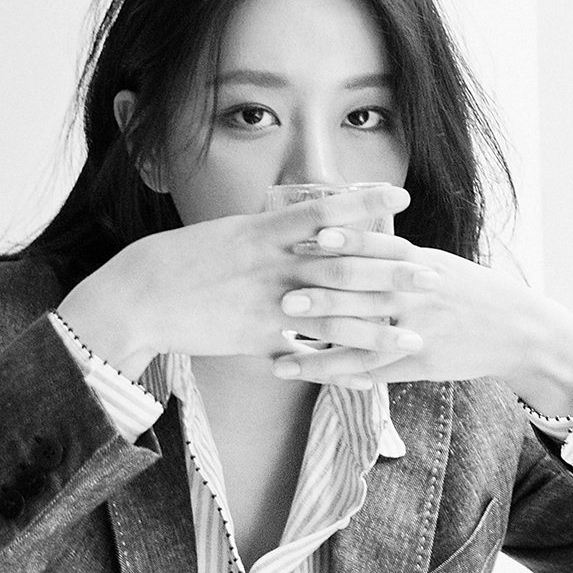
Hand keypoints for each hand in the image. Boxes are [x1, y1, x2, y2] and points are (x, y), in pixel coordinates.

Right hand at [54, 187, 417, 374]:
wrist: (139, 295)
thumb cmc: (180, 261)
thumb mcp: (227, 233)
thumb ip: (267, 230)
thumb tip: (299, 218)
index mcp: (265, 230)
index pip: (328, 211)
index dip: (368, 206)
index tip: (404, 198)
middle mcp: (272, 264)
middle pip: (346, 264)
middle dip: (393, 270)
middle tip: (433, 273)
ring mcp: (267, 302)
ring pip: (336, 314)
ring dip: (380, 325)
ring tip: (415, 332)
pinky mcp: (257, 337)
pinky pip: (307, 352)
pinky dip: (339, 364)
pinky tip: (369, 374)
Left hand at [266, 232, 572, 415]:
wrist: (518, 330)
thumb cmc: (471, 292)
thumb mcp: (439, 264)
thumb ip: (397, 256)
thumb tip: (347, 234)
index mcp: (422, 263)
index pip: (381, 246)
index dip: (347, 241)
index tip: (312, 236)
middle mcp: (419, 294)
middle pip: (366, 292)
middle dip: (323, 295)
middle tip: (283, 296)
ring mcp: (420, 330)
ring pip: (364, 335)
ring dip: (321, 340)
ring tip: (282, 343)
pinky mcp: (420, 362)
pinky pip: (372, 369)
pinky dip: (339, 371)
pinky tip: (307, 373)